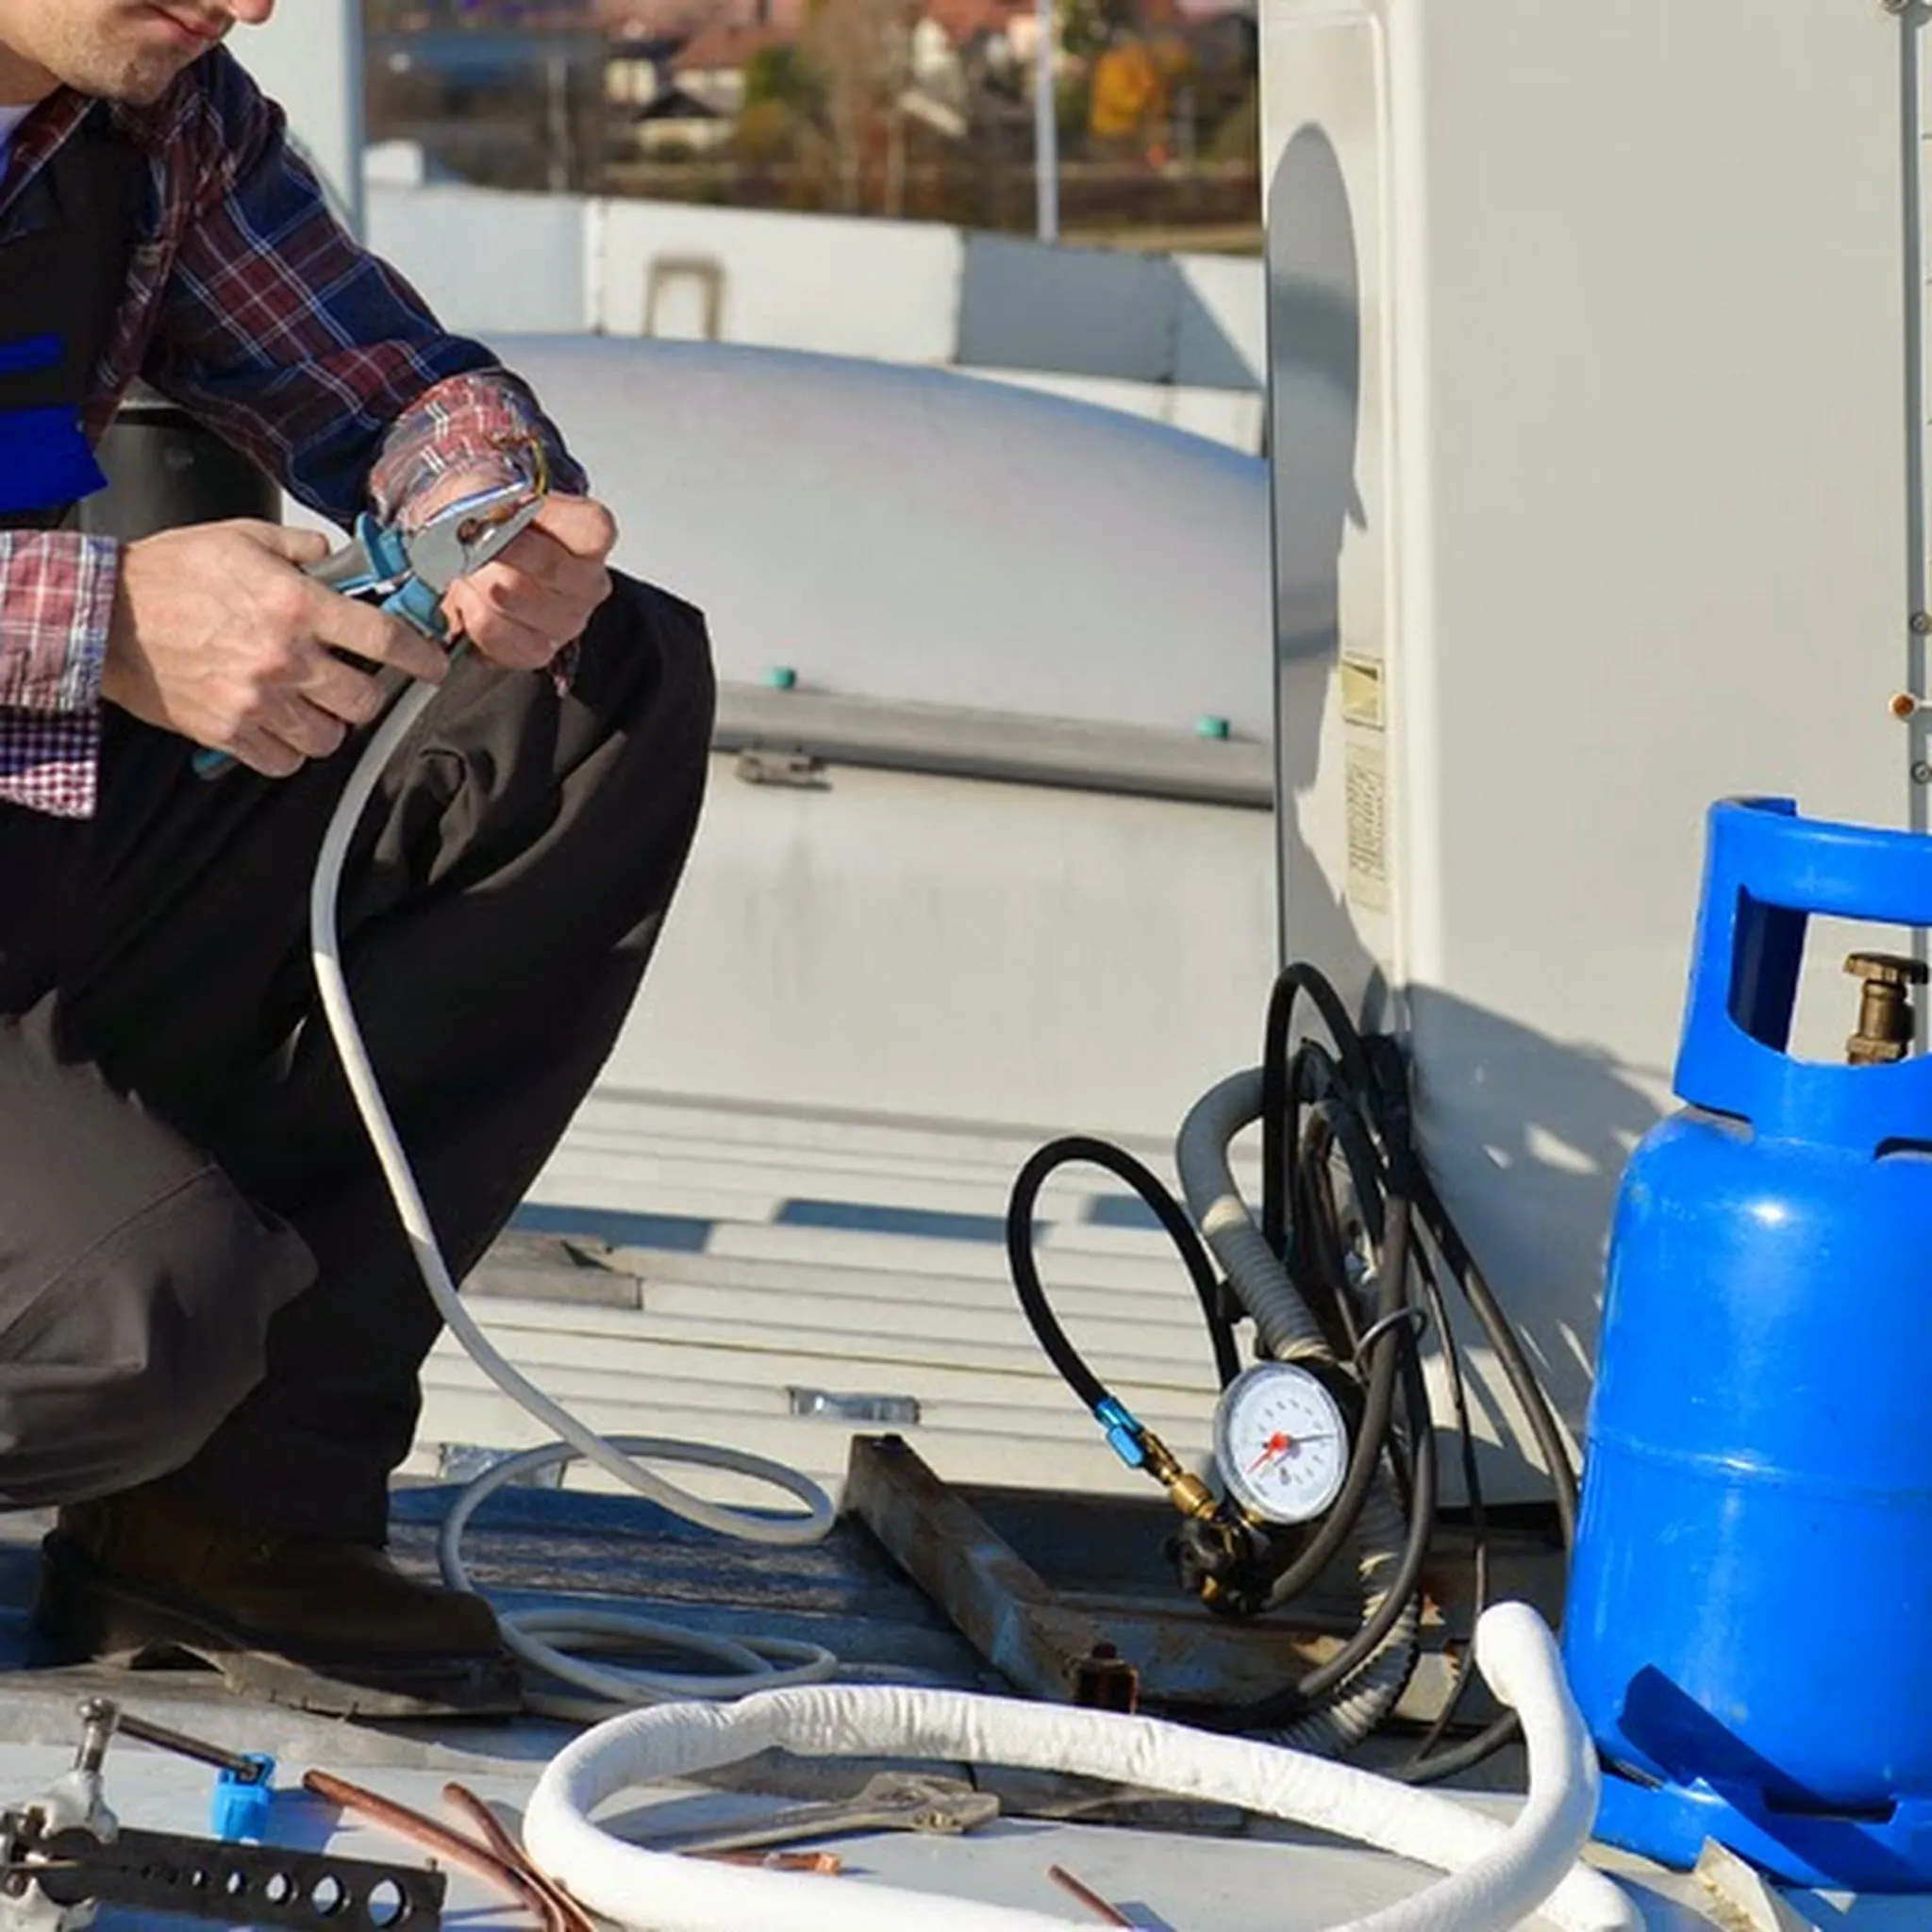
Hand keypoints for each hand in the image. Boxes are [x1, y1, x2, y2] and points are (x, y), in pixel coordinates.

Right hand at [102, 520, 448, 779]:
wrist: (103, 615)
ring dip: (328, 724)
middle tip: (352, 681)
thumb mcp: (242, 538)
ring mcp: (257, 701)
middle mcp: (284, 657)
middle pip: (363, 701)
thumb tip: (340, 559)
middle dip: (366, 693)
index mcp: (295, 605)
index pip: (385, 639)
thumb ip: (302, 549)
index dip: (422, 656)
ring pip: (329, 738)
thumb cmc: (171, 572)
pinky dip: (290, 751)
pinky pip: (286, 762)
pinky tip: (279, 727)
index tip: (435, 665)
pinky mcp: (228, 732)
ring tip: (310, 704)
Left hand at [435, 493, 616, 671]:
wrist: (462, 555)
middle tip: (470, 544)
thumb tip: (485, 515)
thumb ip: (485, 492)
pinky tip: (472, 603)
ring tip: (468, 574)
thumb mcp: (481, 487)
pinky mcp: (536, 650)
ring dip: (476, 584)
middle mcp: (587, 583)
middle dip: (495, 551)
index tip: (507, 513)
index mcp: (589, 536)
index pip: (593, 528)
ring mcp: (567, 622)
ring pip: (513, 599)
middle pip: (546, 566)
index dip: (546, 519)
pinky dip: (472, 616)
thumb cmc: (484, 523)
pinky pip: (497, 634)